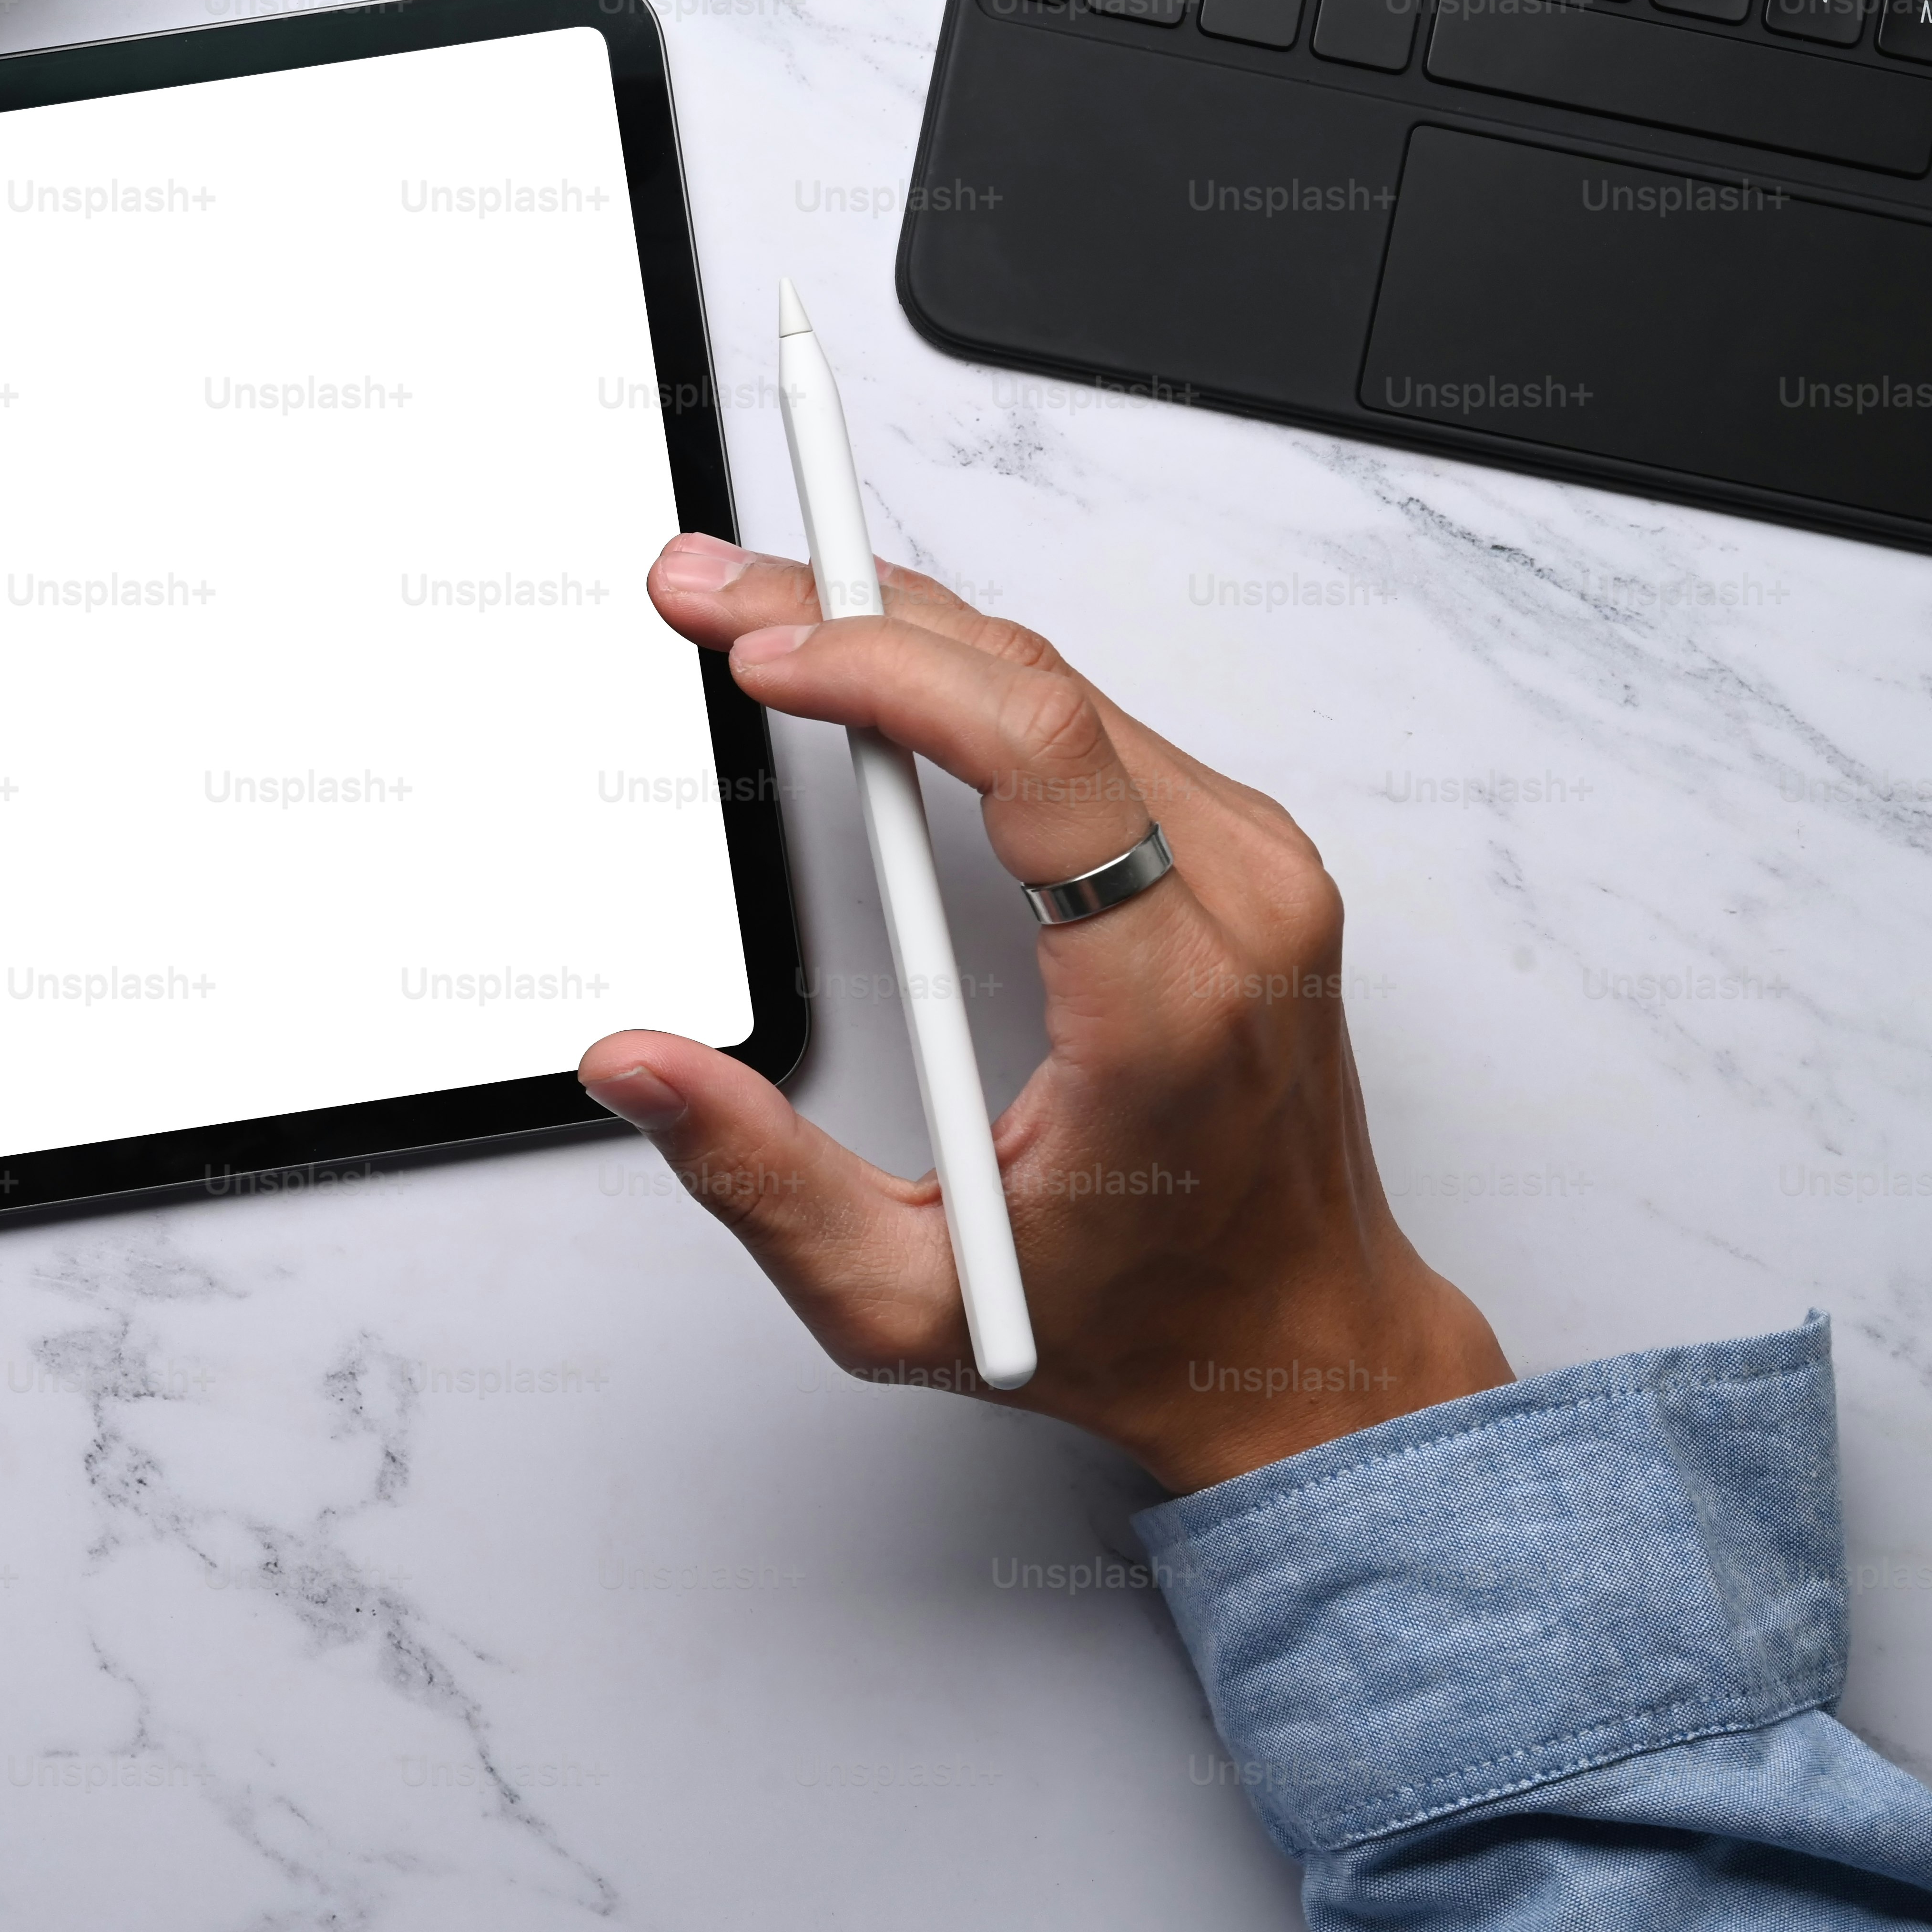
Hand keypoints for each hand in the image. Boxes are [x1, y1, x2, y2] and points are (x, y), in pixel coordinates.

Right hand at [579, 537, 1506, 1493]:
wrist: (1293, 1339)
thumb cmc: (1134, 1316)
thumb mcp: (905, 1300)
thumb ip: (759, 1182)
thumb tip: (638, 1066)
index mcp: (1166, 1002)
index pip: (1034, 755)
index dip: (886, 670)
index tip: (763, 652)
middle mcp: (1238, 909)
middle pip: (1034, 686)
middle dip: (848, 615)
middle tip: (706, 592)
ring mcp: (1257, 868)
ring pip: (1060, 681)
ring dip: (903, 632)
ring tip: (764, 617)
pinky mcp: (1245, 853)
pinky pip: (1093, 720)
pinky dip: (971, 678)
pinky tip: (882, 666)